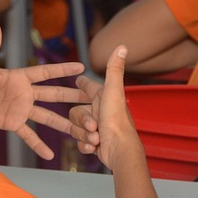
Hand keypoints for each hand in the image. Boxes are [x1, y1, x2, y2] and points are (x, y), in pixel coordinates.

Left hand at [0, 21, 89, 159]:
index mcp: (19, 77)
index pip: (45, 73)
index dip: (62, 70)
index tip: (81, 68)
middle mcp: (24, 94)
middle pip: (53, 95)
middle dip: (73, 96)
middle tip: (93, 97)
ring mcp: (20, 110)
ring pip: (47, 116)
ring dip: (63, 124)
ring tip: (82, 130)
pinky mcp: (12, 123)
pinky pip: (27, 135)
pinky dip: (38, 145)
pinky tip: (50, 155)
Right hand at [69, 45, 139, 168]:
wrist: (119, 151)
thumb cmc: (117, 121)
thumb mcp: (113, 92)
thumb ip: (114, 69)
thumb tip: (123, 46)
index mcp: (103, 97)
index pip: (87, 86)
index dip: (82, 84)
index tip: (77, 81)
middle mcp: (99, 111)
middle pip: (75, 112)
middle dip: (82, 122)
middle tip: (93, 126)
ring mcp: (96, 127)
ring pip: (75, 128)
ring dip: (84, 135)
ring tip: (96, 138)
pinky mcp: (93, 143)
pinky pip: (79, 142)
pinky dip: (85, 146)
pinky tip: (94, 147)